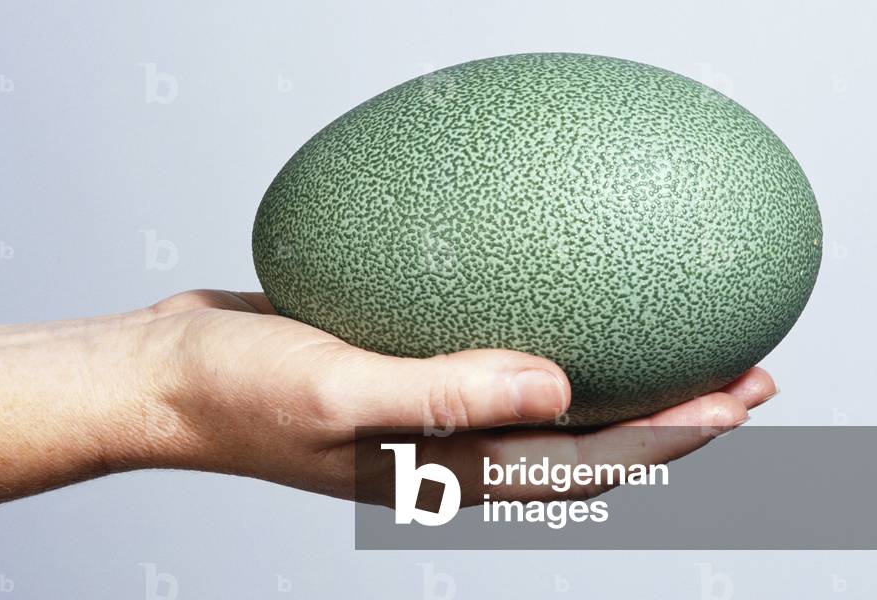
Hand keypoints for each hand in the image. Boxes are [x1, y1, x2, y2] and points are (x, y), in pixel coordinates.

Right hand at [110, 290, 776, 505]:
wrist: (165, 377)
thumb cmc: (234, 392)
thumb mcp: (333, 390)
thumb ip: (441, 395)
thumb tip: (557, 388)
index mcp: (441, 470)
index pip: (584, 463)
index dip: (671, 436)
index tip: (741, 397)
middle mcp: (446, 451)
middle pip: (585, 444)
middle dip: (670, 418)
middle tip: (743, 373)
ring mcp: (426, 417)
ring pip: (547, 412)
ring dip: (620, 388)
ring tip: (677, 350)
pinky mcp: (403, 373)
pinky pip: (493, 368)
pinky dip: (546, 356)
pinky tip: (559, 314)